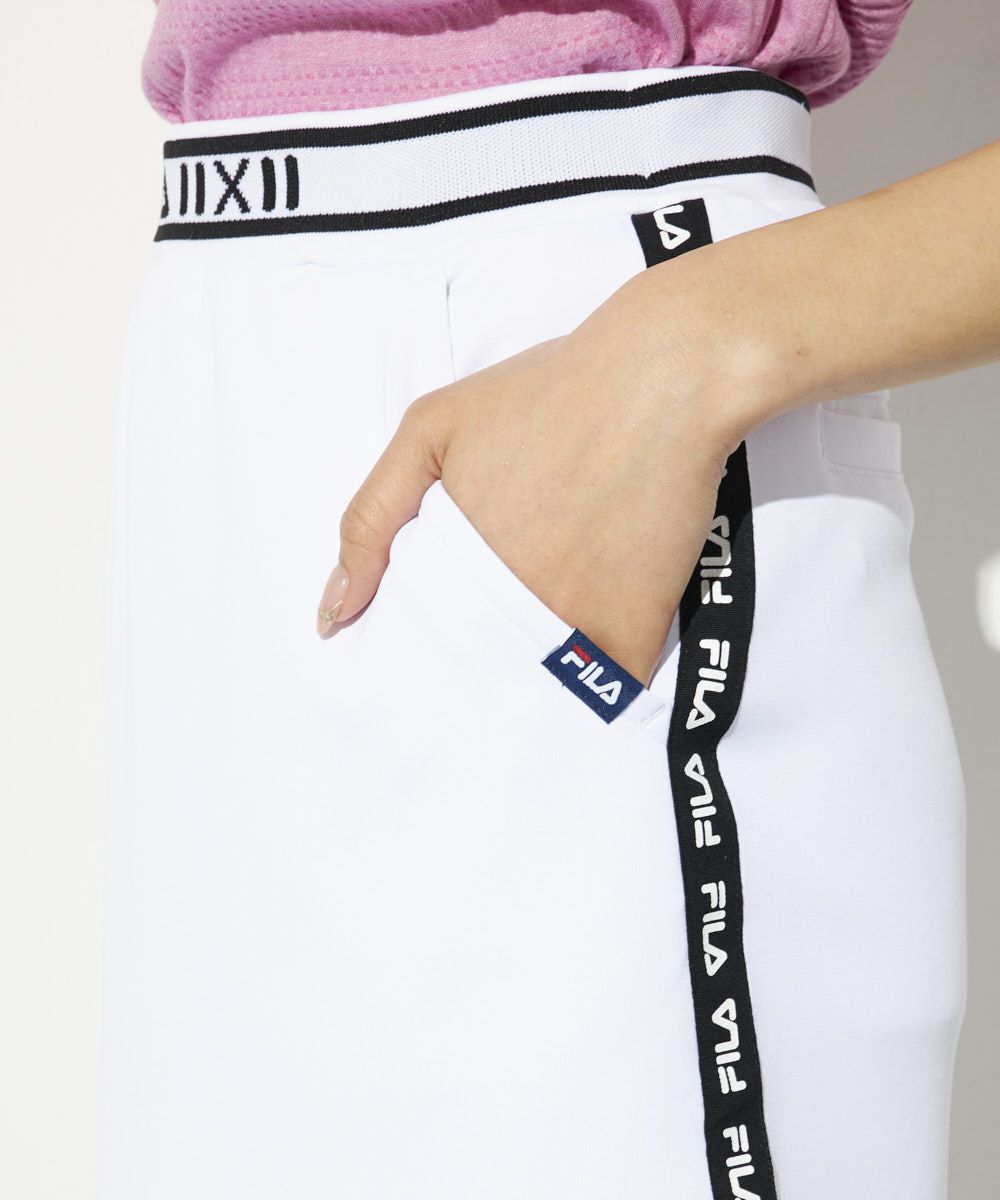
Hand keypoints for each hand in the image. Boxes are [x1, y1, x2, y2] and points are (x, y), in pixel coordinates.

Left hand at [316, 269, 755, 685]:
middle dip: (477, 674)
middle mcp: (506, 603)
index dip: (424, 651)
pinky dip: (602, 686)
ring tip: (535, 670)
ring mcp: (572, 620)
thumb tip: (334, 613)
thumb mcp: (429, 429)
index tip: (429, 656)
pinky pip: (611, 686)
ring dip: (534, 687)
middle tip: (486, 661)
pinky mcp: (636, 625)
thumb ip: (371, 521)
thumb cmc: (544, 393)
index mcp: (451, 566)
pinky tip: (595, 673)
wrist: (662, 377)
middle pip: (476, 674)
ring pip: (539, 689)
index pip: (417, 645)